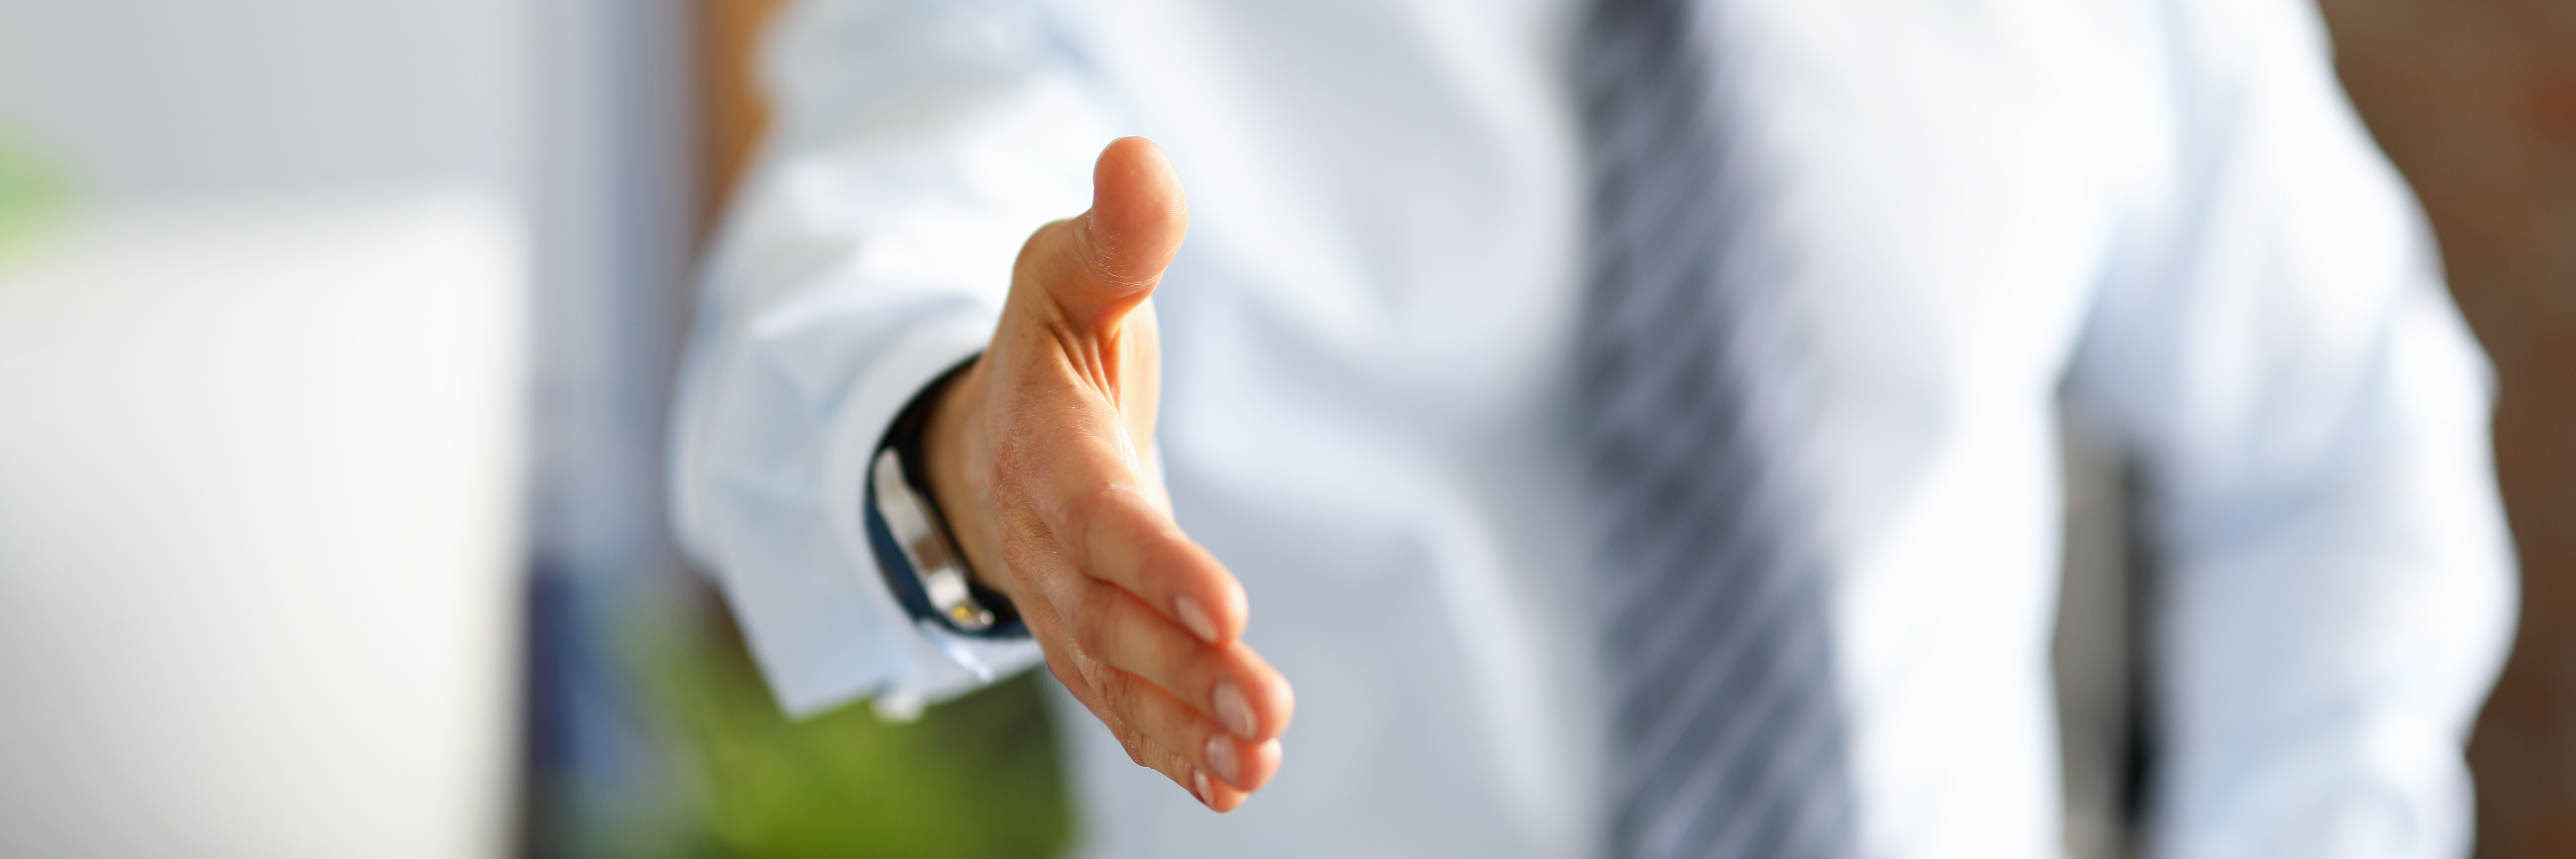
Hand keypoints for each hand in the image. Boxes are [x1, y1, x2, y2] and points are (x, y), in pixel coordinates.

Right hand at [921, 137, 1293, 810]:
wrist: (996, 431)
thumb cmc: (1053, 340)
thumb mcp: (1074, 273)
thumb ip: (1119, 233)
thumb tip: (1140, 157)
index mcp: (1049, 454)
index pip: (1104, 520)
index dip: (1160, 568)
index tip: (1226, 610)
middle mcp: (1052, 546)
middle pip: (1121, 621)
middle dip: (1190, 672)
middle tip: (1267, 711)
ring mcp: (1068, 608)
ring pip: (1125, 681)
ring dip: (1189, 726)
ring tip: (1257, 763)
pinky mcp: (1094, 645)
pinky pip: (1128, 709)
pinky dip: (1175, 750)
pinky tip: (1234, 785)